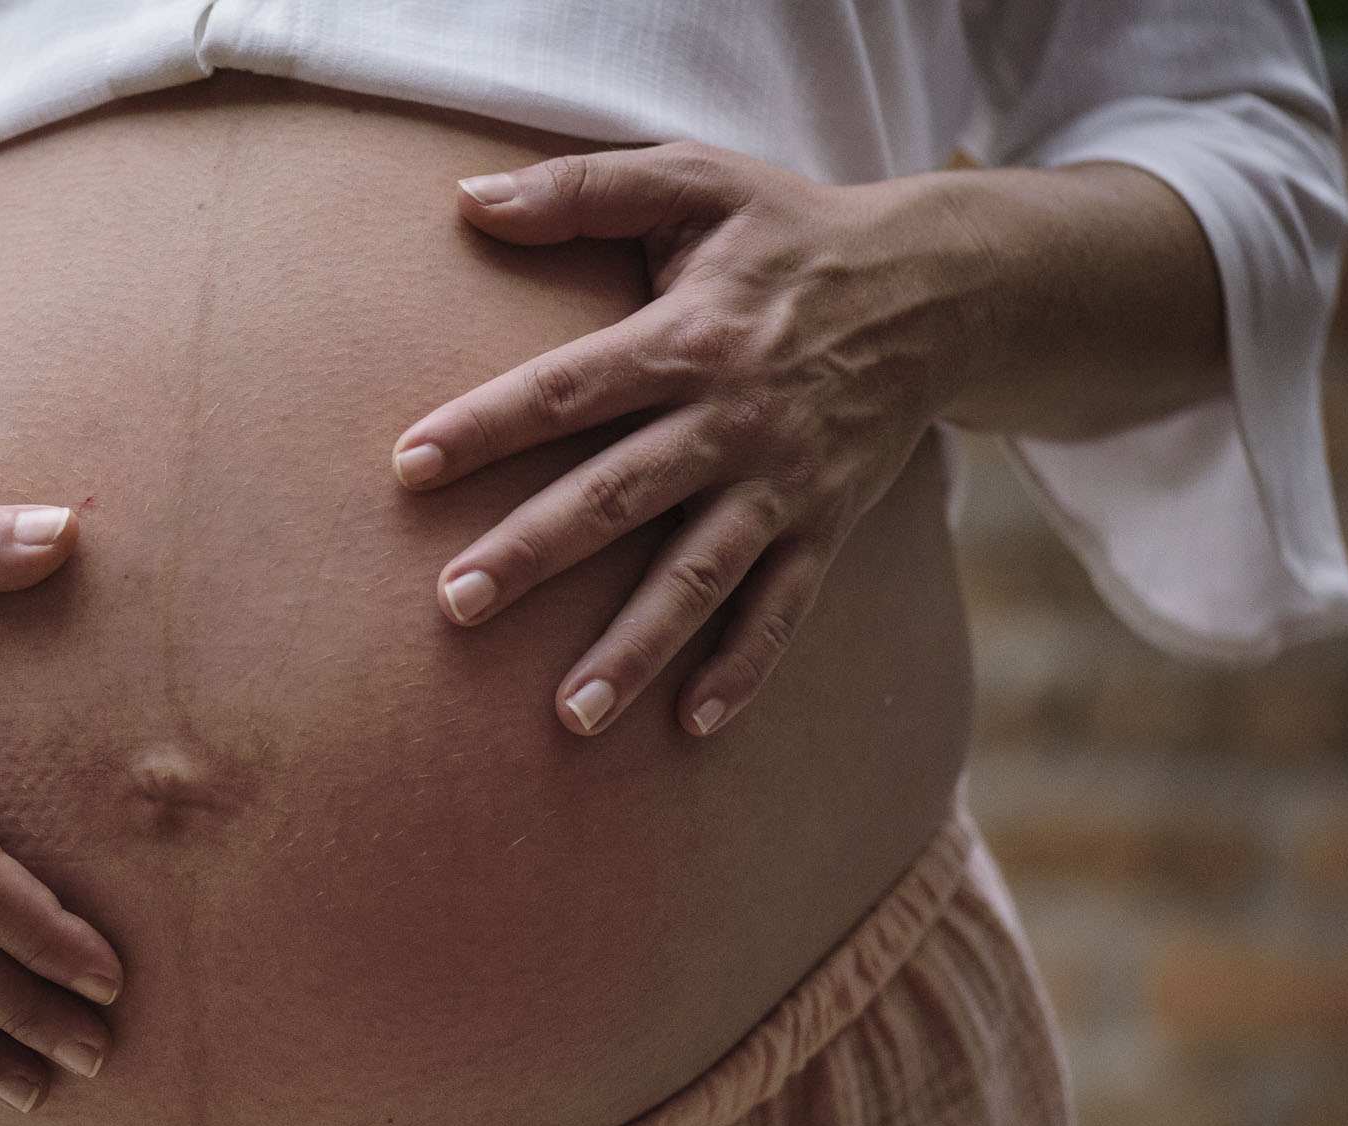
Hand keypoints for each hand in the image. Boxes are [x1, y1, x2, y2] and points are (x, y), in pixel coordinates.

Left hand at [392, 144, 984, 736]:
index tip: (407, 466)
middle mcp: (732, 419)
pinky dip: (746, 668)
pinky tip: (692, 725)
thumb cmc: (789, 233)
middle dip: (535, 552)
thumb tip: (466, 200)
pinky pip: (785, 609)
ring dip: (635, 648)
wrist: (940, 286)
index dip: (487, 424)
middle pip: (618, 495)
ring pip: (698, 577)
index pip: (568, 387)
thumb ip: (582, 187)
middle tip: (454, 605)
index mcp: (688, 337)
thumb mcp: (696, 179)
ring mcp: (783, 482)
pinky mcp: (827, 525)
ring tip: (569, 717)